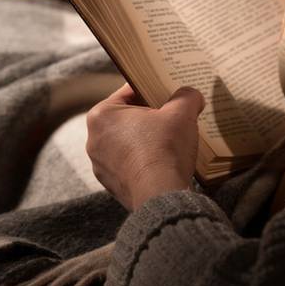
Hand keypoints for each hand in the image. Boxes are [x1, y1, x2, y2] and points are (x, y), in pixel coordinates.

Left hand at [86, 84, 204, 210]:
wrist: (161, 196)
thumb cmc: (164, 149)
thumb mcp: (181, 113)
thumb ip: (186, 96)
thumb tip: (191, 95)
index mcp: (101, 115)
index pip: (129, 91)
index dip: (153, 89)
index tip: (169, 92)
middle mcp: (93, 139)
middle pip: (128, 118)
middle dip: (151, 116)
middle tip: (173, 116)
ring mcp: (101, 164)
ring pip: (129, 142)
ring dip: (147, 140)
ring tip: (171, 141)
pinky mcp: (112, 185)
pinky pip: (130, 164)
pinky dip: (145, 162)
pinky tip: (164, 162)